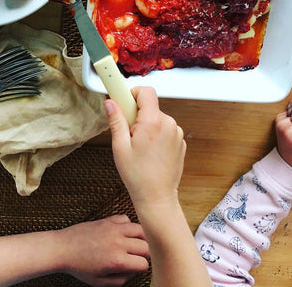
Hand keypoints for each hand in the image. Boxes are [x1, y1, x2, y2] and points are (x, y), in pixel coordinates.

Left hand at [60, 215, 148, 285]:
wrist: (63, 248)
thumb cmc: (79, 267)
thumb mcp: (99, 282)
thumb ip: (120, 280)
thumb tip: (133, 272)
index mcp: (117, 260)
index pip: (143, 263)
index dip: (142, 268)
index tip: (136, 268)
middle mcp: (118, 242)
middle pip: (146, 246)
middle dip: (144, 254)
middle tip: (137, 257)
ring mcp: (113, 229)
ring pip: (140, 229)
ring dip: (141, 238)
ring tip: (135, 244)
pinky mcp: (108, 220)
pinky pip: (126, 218)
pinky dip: (128, 225)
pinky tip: (123, 233)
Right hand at [105, 86, 185, 209]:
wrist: (157, 198)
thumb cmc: (137, 176)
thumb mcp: (120, 147)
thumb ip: (116, 120)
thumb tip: (110, 102)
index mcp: (153, 122)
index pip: (146, 91)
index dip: (133, 93)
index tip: (124, 101)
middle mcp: (169, 124)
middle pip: (150, 106)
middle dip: (137, 114)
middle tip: (128, 133)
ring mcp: (177, 133)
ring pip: (158, 118)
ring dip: (147, 125)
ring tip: (139, 147)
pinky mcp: (180, 142)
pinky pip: (166, 129)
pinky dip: (157, 134)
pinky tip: (150, 152)